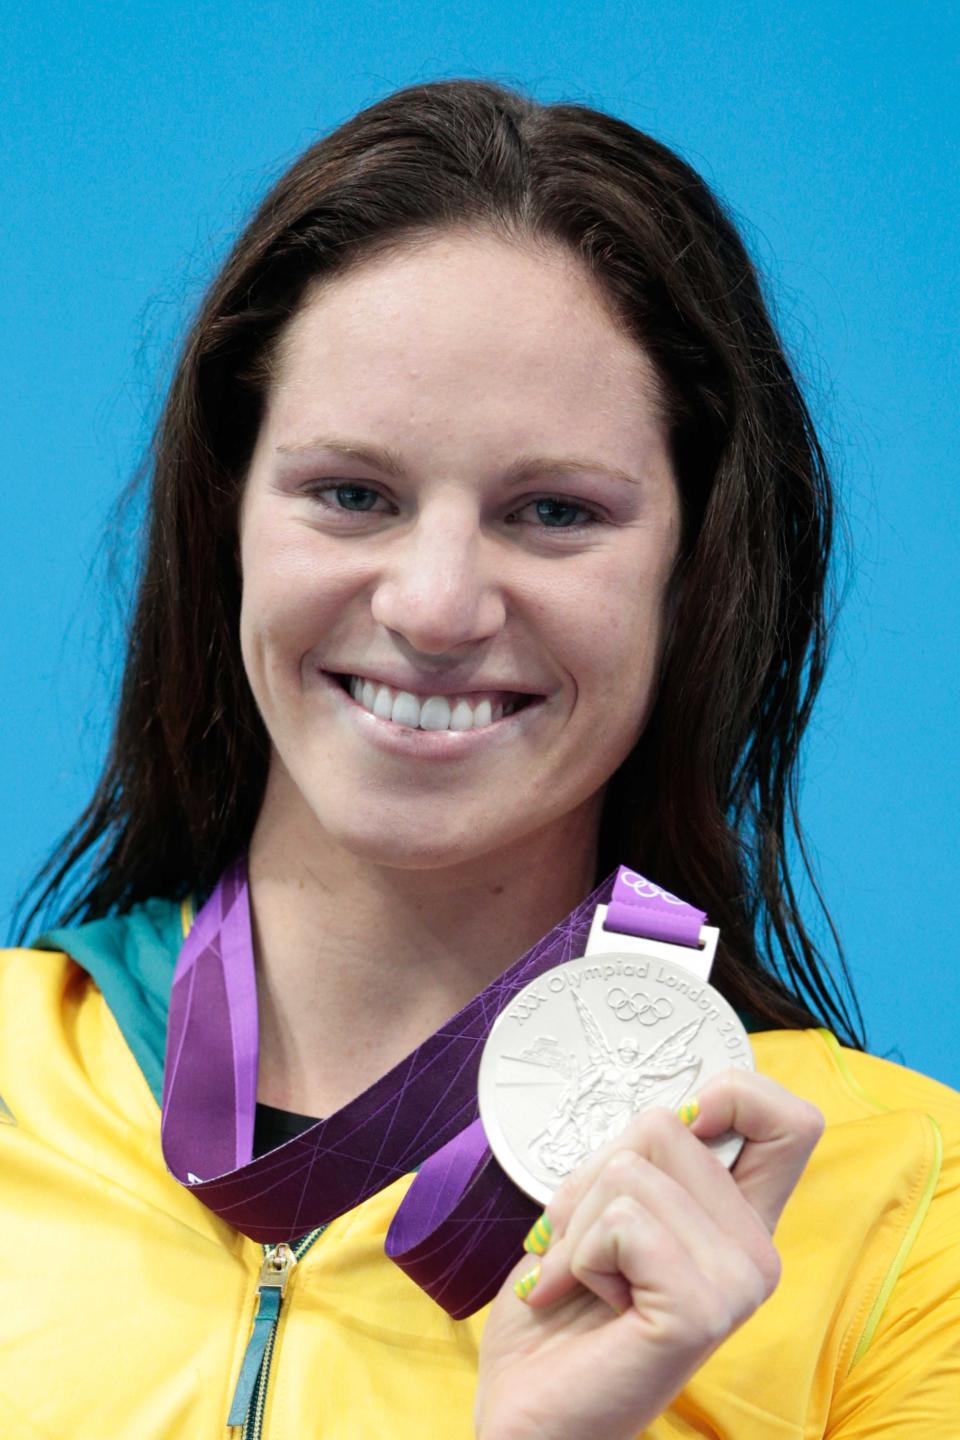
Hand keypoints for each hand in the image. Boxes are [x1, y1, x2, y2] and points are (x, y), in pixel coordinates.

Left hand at [475, 1070, 823, 1439]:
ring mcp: (737, 1283)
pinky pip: (621, 1222)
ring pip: (632, 1169)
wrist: (532, 1414)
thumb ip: (649, 1162)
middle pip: (668, 1124)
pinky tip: (589, 1302)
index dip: (733, 1093)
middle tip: (584, 1242)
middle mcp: (756, 1252)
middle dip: (595, 1172)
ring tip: (581, 1279)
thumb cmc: (560, 1312)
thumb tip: (673, 1109)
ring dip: (576, 1223)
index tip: (677, 1128)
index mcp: (739, 1222)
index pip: (791, 1121)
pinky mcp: (701, 1310)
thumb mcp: (603, 1209)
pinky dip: (577, 1255)